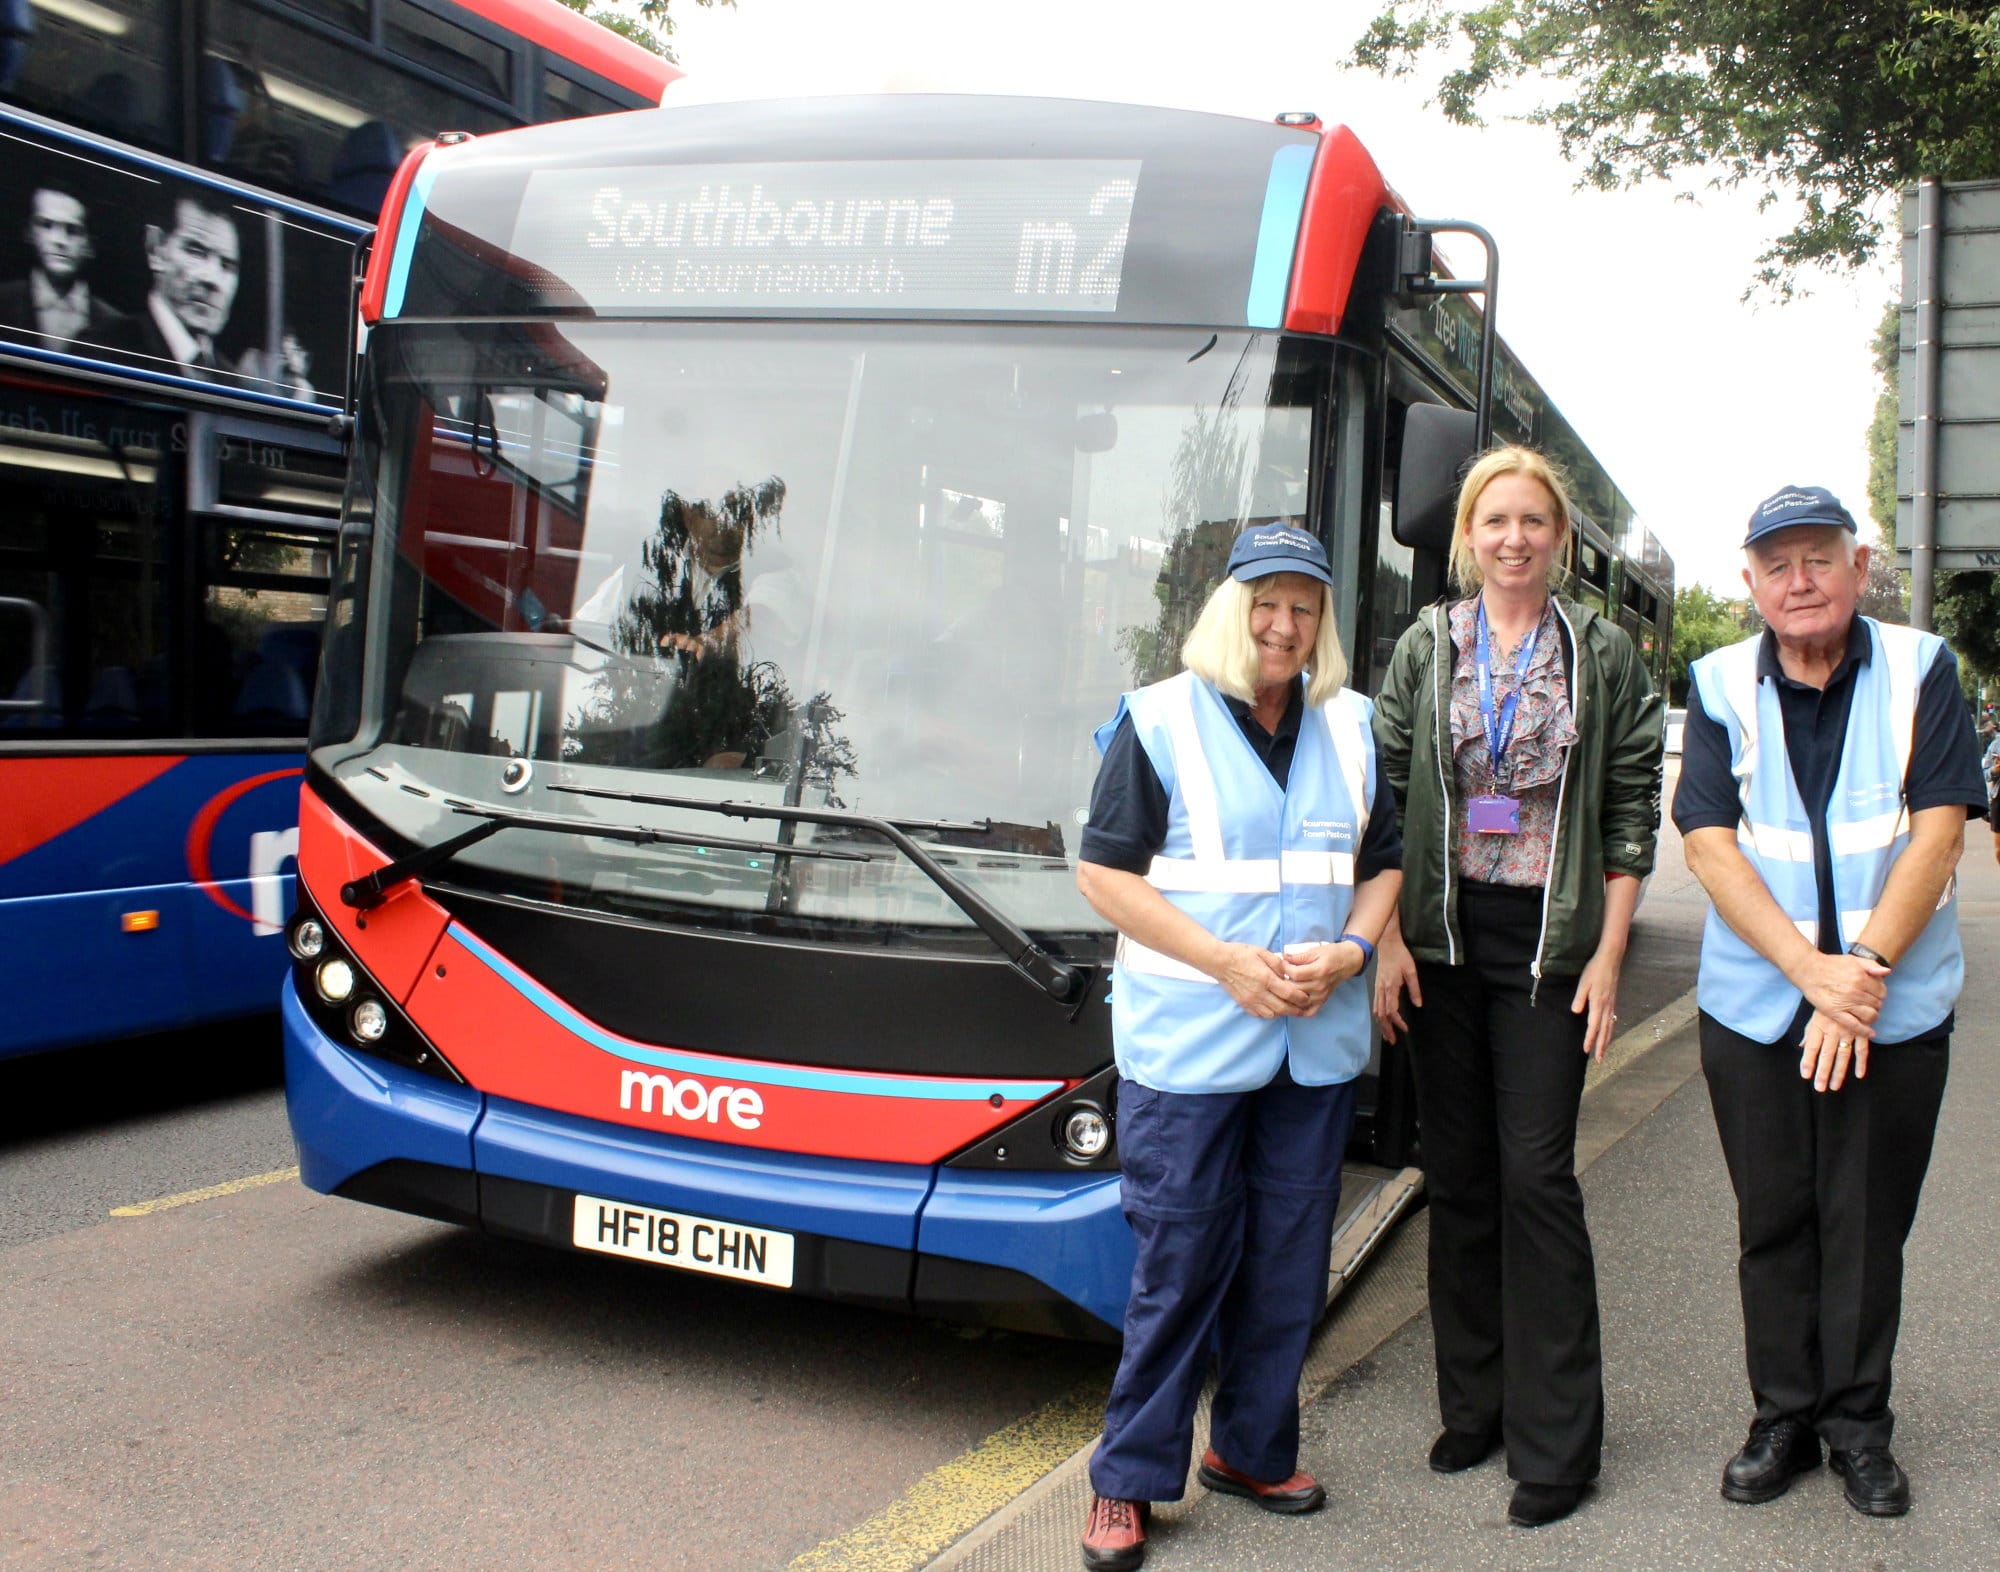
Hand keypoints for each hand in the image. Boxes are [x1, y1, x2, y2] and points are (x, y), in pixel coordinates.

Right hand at [1214, 943, 1309, 1019]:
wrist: (1220, 962)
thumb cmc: (1241, 954)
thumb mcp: (1263, 952)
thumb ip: (1278, 964)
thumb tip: (1288, 974)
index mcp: (1266, 978)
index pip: (1289, 993)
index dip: (1301, 997)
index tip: (1306, 997)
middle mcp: (1259, 992)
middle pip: (1282, 1008)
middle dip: (1296, 1010)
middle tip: (1303, 1008)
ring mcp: (1250, 1000)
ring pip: (1272, 1014)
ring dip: (1283, 1012)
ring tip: (1289, 1008)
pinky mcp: (1244, 1004)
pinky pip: (1260, 1014)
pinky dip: (1270, 1013)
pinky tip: (1273, 1008)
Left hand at [1280, 941, 1366, 1017]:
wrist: (1347, 962)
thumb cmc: (1331, 954)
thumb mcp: (1315, 950)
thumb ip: (1299, 956)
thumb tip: (1284, 958)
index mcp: (1319, 971)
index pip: (1295, 974)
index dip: (1285, 968)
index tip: (1283, 962)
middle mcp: (1320, 986)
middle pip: (1294, 989)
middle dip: (1283, 982)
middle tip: (1279, 975)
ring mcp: (1321, 996)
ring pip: (1298, 1001)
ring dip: (1287, 996)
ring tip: (1282, 987)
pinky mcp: (1322, 1001)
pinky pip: (1308, 1012)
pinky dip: (1298, 1010)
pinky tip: (1291, 1003)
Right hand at [1372, 927, 1421, 1042]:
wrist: (1387, 943)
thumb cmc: (1400, 955)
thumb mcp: (1411, 971)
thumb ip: (1414, 989)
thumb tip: (1418, 1005)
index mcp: (1390, 987)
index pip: (1392, 1011)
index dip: (1398, 1022)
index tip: (1406, 1029)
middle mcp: (1382, 990)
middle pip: (1382, 1015)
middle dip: (1386, 1029)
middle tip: (1393, 1041)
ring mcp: (1377, 989)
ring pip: (1377, 1011)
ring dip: (1381, 1025)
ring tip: (1387, 1036)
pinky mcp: (1377, 987)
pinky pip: (1375, 1005)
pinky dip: (1378, 1016)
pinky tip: (1381, 1021)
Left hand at [1570, 948, 1623, 1060]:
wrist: (1610, 960)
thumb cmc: (1594, 970)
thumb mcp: (1583, 983)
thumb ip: (1580, 998)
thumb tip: (1575, 1012)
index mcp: (1598, 1003)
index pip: (1593, 1026)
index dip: (1590, 1039)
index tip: (1586, 1050)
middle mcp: (1607, 1006)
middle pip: (1604, 1030)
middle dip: (1601, 1046)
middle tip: (1599, 1060)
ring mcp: (1612, 1004)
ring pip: (1610, 1026)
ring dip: (1607, 1040)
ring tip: (1604, 1052)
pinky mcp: (1613, 1001)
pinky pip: (1613, 1020)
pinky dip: (1611, 1030)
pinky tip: (1609, 1034)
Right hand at [1792, 951, 1887, 1042]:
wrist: (1808, 970)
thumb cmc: (1830, 964)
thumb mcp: (1852, 959)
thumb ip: (1871, 965)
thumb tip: (1887, 972)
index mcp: (1861, 978)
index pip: (1882, 992)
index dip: (1880, 993)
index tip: (1874, 993)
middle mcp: (1856, 992)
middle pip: (1877, 1004)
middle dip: (1875, 1004)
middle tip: (1867, 1002)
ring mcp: (1846, 1003)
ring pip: (1870, 1016)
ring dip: (1872, 1015)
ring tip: (1866, 1012)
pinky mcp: (1836, 1012)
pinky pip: (1855, 1025)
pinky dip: (1864, 1031)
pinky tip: (1870, 1033)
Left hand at [1799, 1008, 1868, 1091]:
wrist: (1849, 988)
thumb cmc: (1829, 1004)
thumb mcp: (1816, 1016)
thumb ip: (1809, 1033)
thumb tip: (1801, 1047)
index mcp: (1819, 1026)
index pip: (1811, 1047)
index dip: (1808, 1061)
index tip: (1805, 1075)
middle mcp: (1832, 1030)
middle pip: (1826, 1054)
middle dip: (1823, 1072)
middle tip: (1820, 1087)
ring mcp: (1848, 1031)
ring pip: (1843, 1055)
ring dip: (1839, 1072)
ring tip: (1834, 1086)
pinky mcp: (1861, 1031)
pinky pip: (1862, 1049)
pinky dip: (1861, 1062)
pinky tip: (1859, 1075)